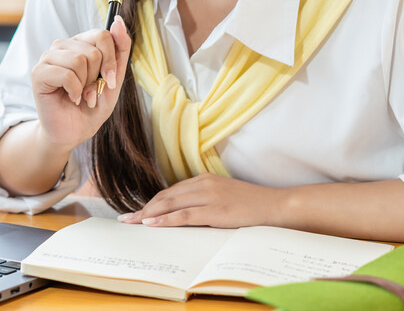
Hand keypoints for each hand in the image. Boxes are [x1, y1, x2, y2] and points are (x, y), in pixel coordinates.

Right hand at [29, 16, 131, 151]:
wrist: (73, 132)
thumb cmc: (92, 105)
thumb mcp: (114, 78)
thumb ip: (119, 50)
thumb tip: (118, 21)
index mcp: (80, 44)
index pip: (102, 34)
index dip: (111, 60)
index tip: (111, 80)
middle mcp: (63, 46)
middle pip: (93, 50)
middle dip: (98, 76)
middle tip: (91, 91)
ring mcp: (49, 58)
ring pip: (79, 60)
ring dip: (86, 85)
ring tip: (81, 95)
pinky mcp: (39, 73)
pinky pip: (67, 75)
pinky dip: (75, 91)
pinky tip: (71, 98)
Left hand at [118, 173, 284, 228]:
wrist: (276, 206)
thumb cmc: (252, 205)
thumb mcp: (224, 197)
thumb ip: (204, 200)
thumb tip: (183, 212)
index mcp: (204, 179)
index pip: (171, 191)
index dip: (152, 202)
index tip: (138, 211)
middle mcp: (203, 184)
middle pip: (165, 196)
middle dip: (144, 208)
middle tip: (127, 218)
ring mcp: (209, 196)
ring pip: (170, 204)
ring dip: (148, 214)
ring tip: (133, 222)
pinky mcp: (215, 211)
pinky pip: (184, 215)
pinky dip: (165, 219)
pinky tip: (152, 223)